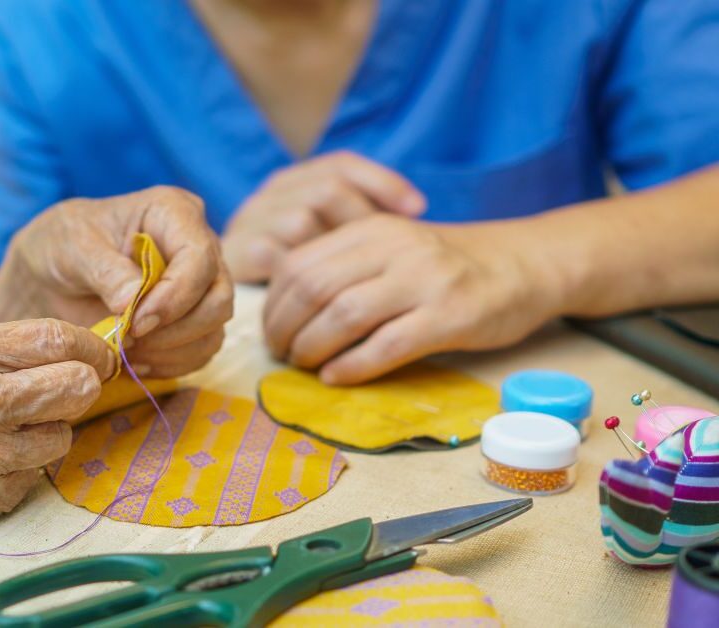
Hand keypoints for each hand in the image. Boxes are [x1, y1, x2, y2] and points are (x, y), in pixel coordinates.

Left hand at [0, 186, 233, 378]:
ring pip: (214, 330)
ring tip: (127, 349)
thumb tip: (133, 302)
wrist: (54, 275)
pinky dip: (170, 364)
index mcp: (175, 213)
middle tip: (130, 338)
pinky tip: (136, 359)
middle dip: (177, 329)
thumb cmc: (63, 245)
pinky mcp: (194, 320)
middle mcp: (199, 248)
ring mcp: (201, 287)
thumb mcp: (73, 247)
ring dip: (172, 351)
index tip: (136, 321)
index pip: (200, 257)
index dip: (175, 295)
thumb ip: (104, 270)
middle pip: (218, 298)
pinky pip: (200, 352)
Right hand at [0, 318, 115, 545]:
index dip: (91, 347)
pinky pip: (35, 476)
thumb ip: (2, 344)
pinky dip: (22, 466)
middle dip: (82, 385)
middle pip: (76, 388)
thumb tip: (75, 346)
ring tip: (14, 427)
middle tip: (71, 388)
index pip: (57, 340)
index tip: (99, 354)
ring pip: (63, 436)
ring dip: (49, 430)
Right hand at [222, 151, 425, 282]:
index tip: (418, 210)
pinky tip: (327, 301)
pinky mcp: (237, 254)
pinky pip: (279, 259)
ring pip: (303, 221)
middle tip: (385, 257)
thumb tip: (417, 211)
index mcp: (293, 182)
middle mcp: (269, 194)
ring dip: (332, 255)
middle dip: (360, 221)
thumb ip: (357, 222)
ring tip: (355, 283)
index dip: (383, 182)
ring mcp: (250, 221)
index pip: (342, 165)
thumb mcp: (326, 240)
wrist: (215, 293)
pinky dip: (307, 279)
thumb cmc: (295, 275)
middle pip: (326, 189)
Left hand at [263, 214, 564, 384]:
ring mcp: (424, 281)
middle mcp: (395, 249)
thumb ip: (348, 266)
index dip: (274, 304)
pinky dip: (352, 366)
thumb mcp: (394, 248)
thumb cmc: (449, 264)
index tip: (271, 331)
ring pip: (344, 316)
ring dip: (313, 349)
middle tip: (282, 355)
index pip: (300, 264)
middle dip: (286, 329)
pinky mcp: (450, 316)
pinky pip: (386, 345)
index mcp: (372, 230)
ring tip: (306, 367)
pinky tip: (337, 377)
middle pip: (314, 289)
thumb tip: (287, 311)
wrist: (525, 264)